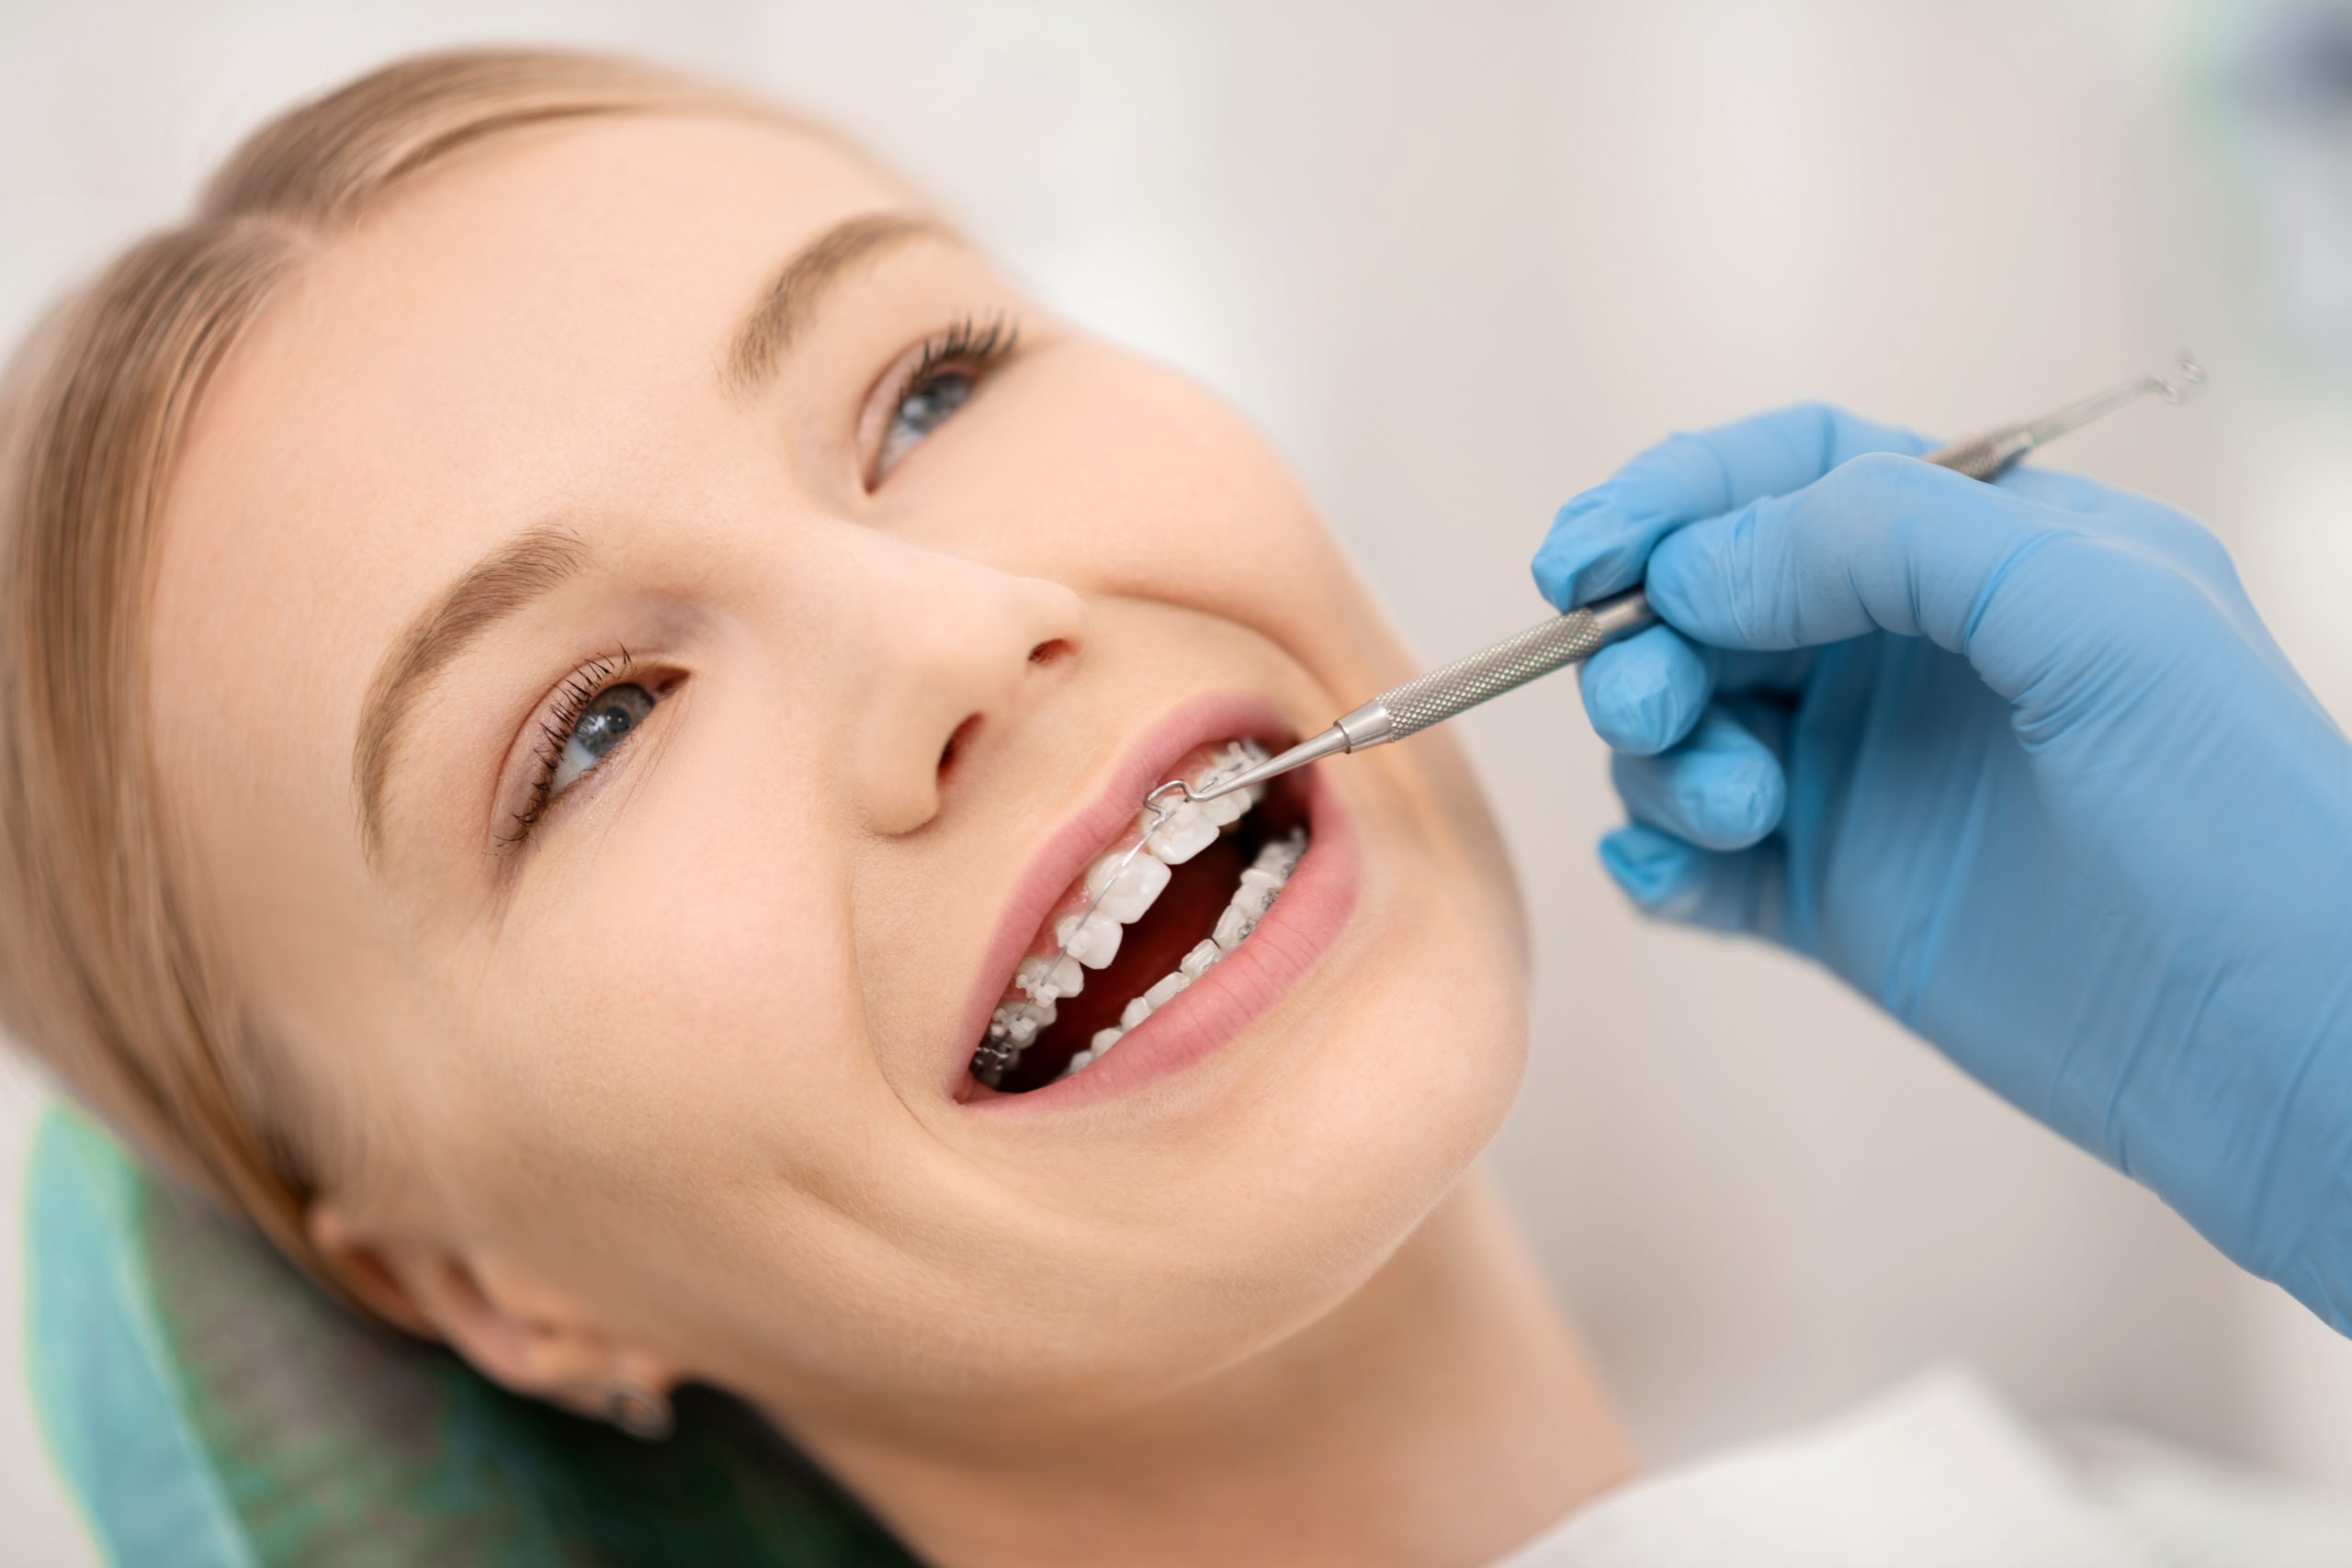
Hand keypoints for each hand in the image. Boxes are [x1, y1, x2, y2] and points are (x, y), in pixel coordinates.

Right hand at [1535, 404, 2351, 1330]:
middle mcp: (1905, 654)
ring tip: (1736, 813)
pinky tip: (1671, 873)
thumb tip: (1692, 570)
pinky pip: (1690, 861)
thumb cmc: (2235, 810)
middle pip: (1706, 599)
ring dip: (1665, 757)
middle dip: (1645, 638)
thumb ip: (1891, 541)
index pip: (1791, 474)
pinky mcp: (1831, 902)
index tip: (1587, 557)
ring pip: (1685, 727)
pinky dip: (1652, 857)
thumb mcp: (2091, 612)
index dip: (1676, 497)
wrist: (2279, 1050)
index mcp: (1980, 551)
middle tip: (1651, 703)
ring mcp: (1862, 780)